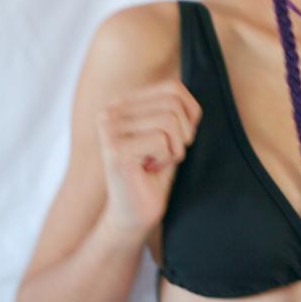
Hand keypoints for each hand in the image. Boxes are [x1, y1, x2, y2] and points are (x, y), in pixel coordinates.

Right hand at [97, 80, 201, 236]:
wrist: (135, 213)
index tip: (180, 138)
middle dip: (183, 134)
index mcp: (122, 102)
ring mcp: (109, 129)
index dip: (190, 114)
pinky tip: (149, 170)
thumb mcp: (168, 134)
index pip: (173, 88)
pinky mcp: (115, 149)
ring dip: (174, 148)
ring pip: (169, 121)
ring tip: (157, 162)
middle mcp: (110, 111)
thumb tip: (184, 90)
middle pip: (173, 103)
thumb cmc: (154, 173)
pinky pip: (161, 141)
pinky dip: (165, 160)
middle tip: (168, 154)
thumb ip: (173, 109)